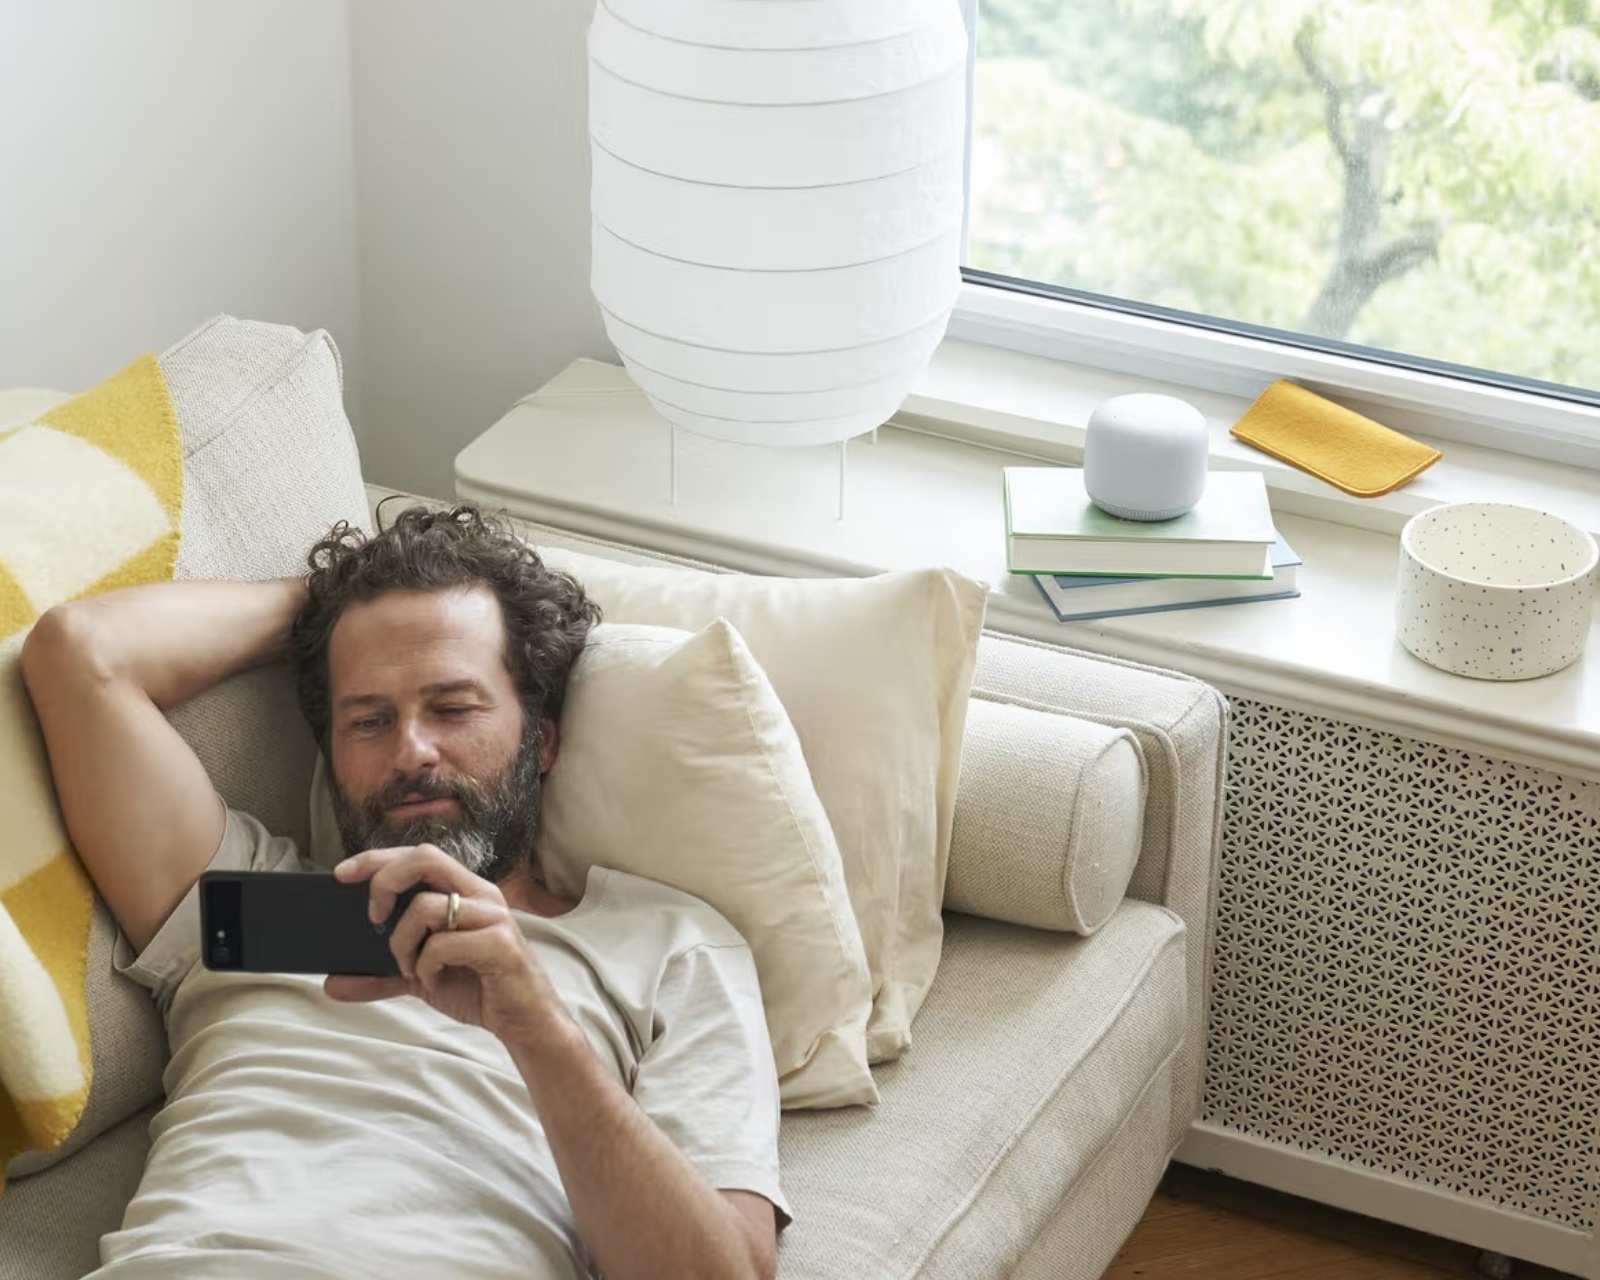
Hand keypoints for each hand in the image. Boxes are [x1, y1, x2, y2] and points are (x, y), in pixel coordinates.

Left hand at [324, 844, 557, 1041]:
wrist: (524, 1020)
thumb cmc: (479, 987)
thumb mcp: (421, 977)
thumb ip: (380, 975)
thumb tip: (331, 984)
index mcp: (465, 890)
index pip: (418, 855)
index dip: (377, 858)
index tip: (342, 874)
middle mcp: (480, 894)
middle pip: (425, 858)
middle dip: (385, 882)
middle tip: (373, 918)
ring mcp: (492, 917)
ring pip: (426, 907)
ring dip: (402, 942)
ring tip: (410, 968)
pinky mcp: (499, 944)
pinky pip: (442, 944)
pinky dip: (425, 966)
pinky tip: (433, 980)